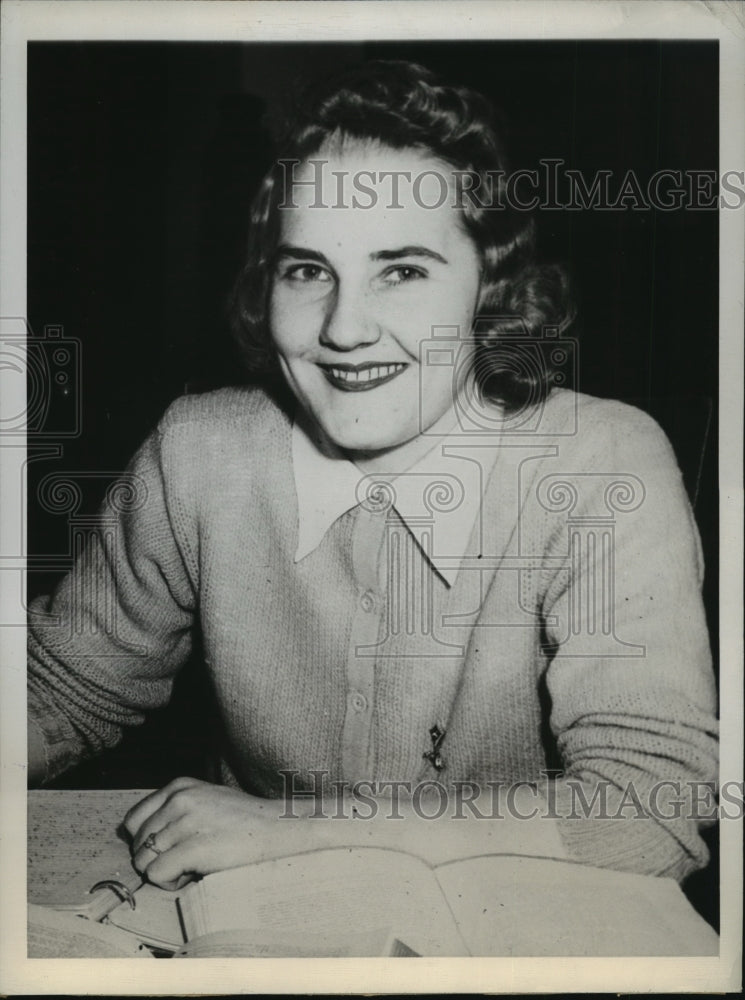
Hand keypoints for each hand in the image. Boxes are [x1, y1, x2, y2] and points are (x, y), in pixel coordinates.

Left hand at [122, 777, 303, 889]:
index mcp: (179, 786)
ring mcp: (186, 822)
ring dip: (164, 872)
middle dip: (156, 859)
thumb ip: (174, 810)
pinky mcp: (194, 847)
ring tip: (191, 867)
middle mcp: (179, 799)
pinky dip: (169, 883)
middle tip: (185, 860)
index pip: (134, 820)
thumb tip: (139, 837)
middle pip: (137, 843)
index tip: (168, 849)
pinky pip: (156, 874)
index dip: (145, 841)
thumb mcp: (205, 800)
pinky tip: (192, 875)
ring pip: (143, 861)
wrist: (278, 829)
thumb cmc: (243, 821)